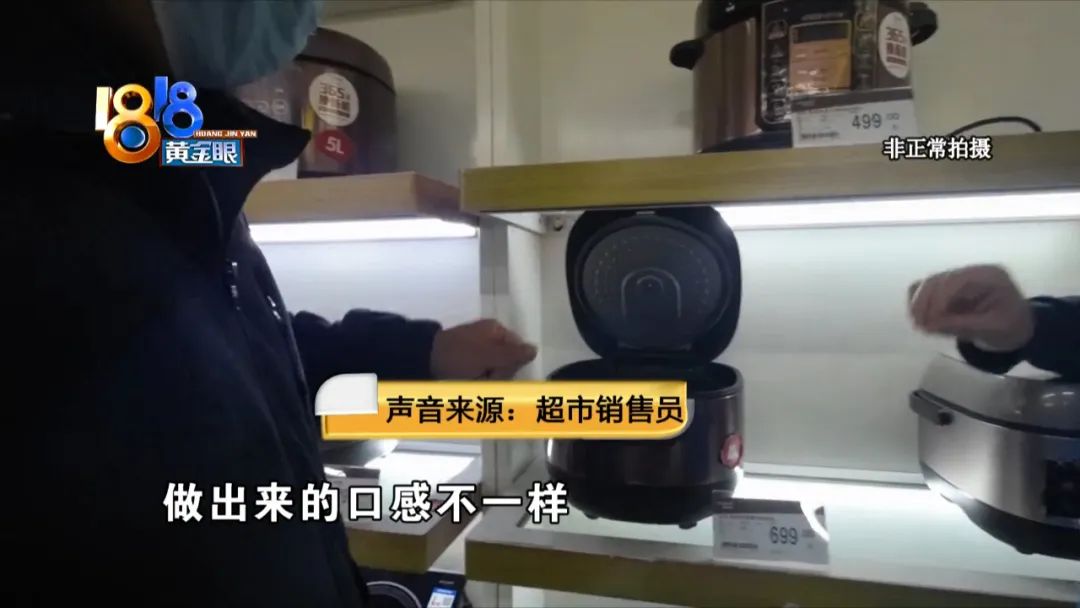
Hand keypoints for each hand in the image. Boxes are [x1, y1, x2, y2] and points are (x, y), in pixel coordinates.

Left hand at [430, 319, 536, 378]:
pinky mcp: (468, 362)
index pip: (518, 350)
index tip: (499, 371)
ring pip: (494, 371)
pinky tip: (466, 382)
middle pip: (507, 362)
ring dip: (486, 380)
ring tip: (471, 380)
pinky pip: (481, 374)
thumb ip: (512, 355)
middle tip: (482, 377)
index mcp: (496, 330)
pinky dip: (476, 381)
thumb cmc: (457, 356)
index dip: (512, 365)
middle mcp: (489, 338)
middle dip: (498, 374)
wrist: (423, 360)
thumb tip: (535, 349)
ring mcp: (478, 350)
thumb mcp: (487, 356)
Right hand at [908, 264, 1033, 351]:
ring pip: (929, 282)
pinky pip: (928, 287)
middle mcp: (973, 271)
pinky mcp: (950, 285)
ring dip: (919, 303)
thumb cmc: (1011, 328)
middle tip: (919, 326)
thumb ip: (962, 326)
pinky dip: (920, 301)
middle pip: (939, 279)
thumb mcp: (992, 329)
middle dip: (925, 303)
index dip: (938, 301)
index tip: (928, 324)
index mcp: (989, 276)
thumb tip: (928, 326)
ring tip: (918, 324)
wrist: (1018, 327)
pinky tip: (921, 317)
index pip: (956, 281)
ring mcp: (960, 276)